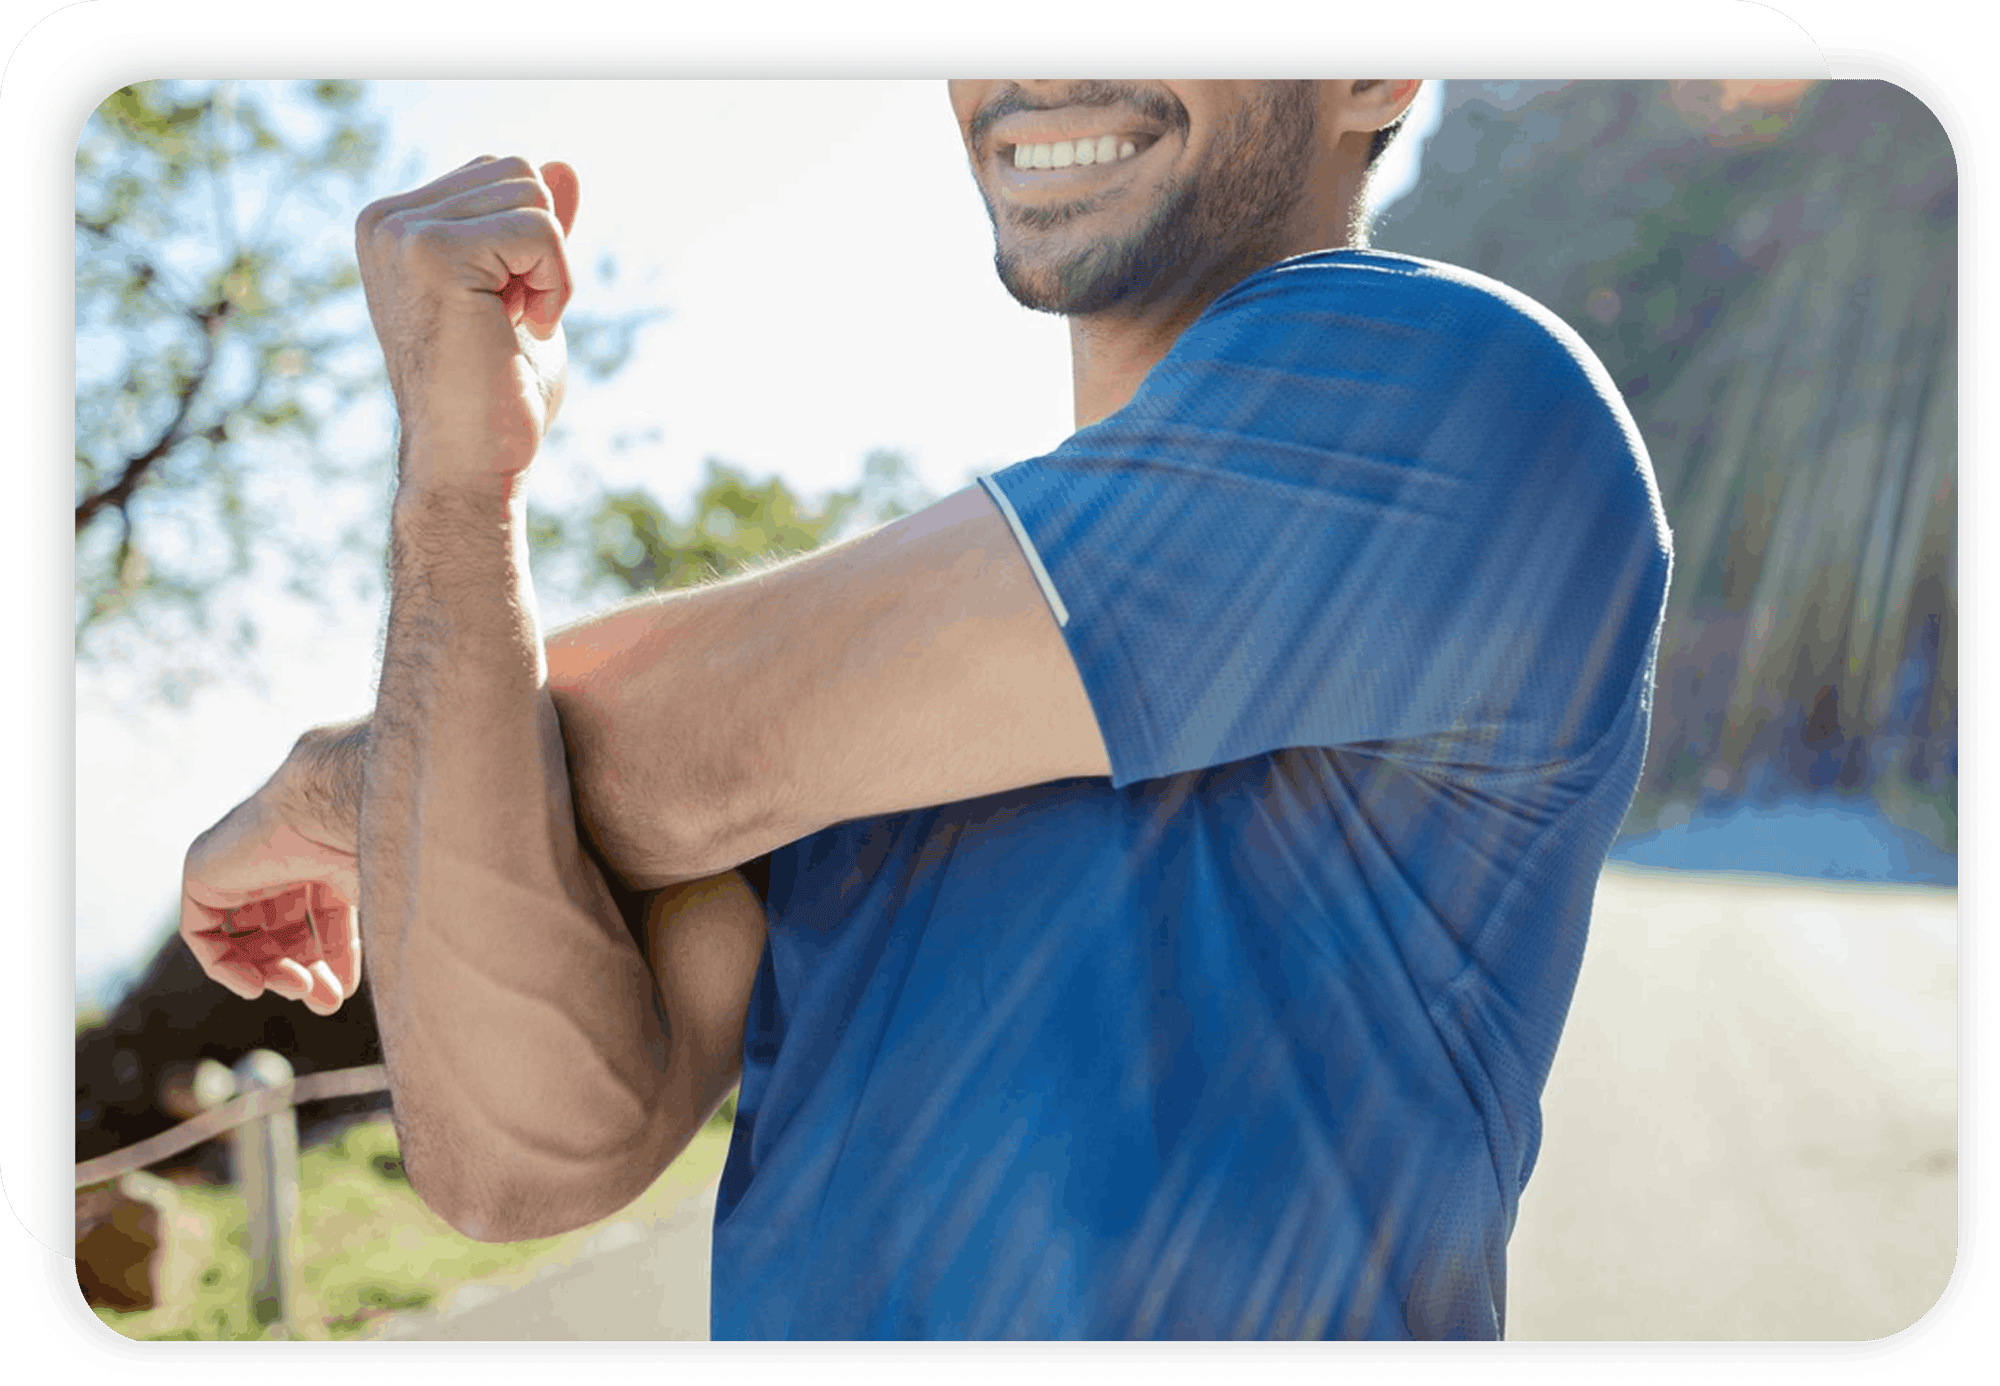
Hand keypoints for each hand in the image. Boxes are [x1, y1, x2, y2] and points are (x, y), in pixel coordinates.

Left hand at [180, 760, 361, 1015]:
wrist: (332, 806)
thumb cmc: (366, 843)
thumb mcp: (369, 901)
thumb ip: (355, 942)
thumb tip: (342, 993)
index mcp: (319, 860)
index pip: (317, 922)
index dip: (328, 961)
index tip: (341, 994)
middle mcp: (276, 861)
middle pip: (279, 936)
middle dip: (300, 972)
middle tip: (322, 1002)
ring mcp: (237, 866)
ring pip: (244, 939)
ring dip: (269, 973)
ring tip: (298, 989)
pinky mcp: (203, 872)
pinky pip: (202, 933)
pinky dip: (224, 965)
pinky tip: (256, 985)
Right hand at [355, 156, 580, 483]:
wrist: (470, 463)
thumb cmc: (497, 393)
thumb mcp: (526, 293)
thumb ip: (535, 230)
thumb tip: (564, 166)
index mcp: (396, 224)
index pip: (500, 174)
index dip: (531, 242)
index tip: (506, 308)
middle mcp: (386, 220)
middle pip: (519, 173)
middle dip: (543, 250)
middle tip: (513, 320)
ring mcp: (401, 233)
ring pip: (533, 194)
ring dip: (551, 269)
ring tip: (515, 325)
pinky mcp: (431, 251)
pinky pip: (540, 229)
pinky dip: (556, 283)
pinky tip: (526, 329)